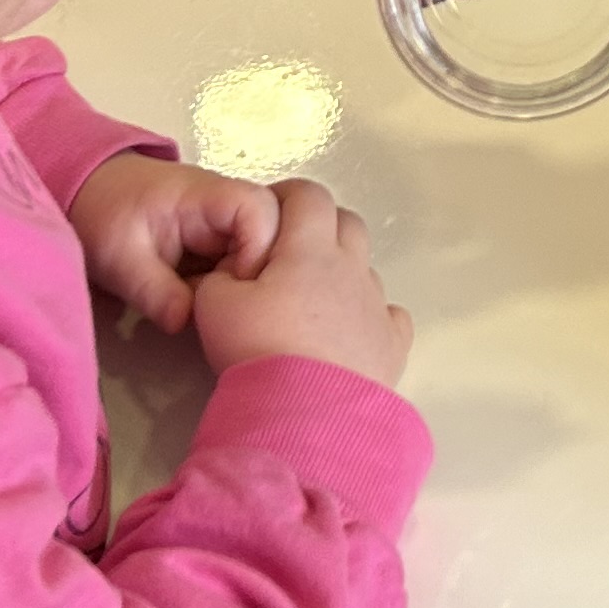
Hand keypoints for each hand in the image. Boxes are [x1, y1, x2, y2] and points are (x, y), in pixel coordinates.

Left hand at [68, 153, 276, 332]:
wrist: (90, 196)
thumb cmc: (104, 215)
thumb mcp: (121, 258)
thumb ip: (155, 290)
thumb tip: (185, 323)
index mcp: (207, 197)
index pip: (259, 209)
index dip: (261, 248)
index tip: (238, 289)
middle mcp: (229, 208)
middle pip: (276, 233)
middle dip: (262, 275)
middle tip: (234, 308)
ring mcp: (229, 228)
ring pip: (265, 253)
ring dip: (251, 286)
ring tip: (226, 312)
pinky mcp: (223, 247)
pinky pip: (245, 266)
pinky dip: (237, 289)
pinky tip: (220, 309)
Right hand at [192, 178, 411, 388]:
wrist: (305, 412)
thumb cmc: (258, 348)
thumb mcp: (215, 304)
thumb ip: (221, 276)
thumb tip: (235, 272)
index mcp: (311, 249)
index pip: (308, 196)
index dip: (286, 196)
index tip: (266, 216)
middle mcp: (352, 269)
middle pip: (346, 224)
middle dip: (318, 228)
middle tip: (288, 255)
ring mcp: (378, 307)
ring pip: (366, 270)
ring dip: (342, 274)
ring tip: (312, 304)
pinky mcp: (393, 345)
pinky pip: (390, 316)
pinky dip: (372, 316)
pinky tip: (351, 333)